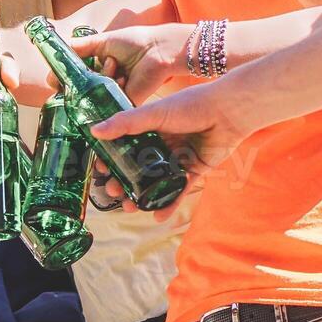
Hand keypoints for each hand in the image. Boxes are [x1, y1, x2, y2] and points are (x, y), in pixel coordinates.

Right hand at [69, 23, 194, 104]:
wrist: (157, 50)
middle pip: (81, 89)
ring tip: (115, 64)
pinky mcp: (124, 102)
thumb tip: (60, 48)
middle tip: (73, 78)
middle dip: (78, 81)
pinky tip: (122, 75)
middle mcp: (104, 82)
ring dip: (103, 75)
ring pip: (94, 93)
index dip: (62, 79)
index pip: (74, 77)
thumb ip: (80, 47)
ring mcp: (113, 93)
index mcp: (99, 66)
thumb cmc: (134, 42)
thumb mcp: (102, 41)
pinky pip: (109, 99)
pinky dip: (113, 83)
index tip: (53, 81)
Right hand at [87, 79, 259, 216]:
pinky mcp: (194, 170)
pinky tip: (158, 216)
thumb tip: (94, 130)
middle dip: (124, 182)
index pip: (124, 146)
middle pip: (137, 167)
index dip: (112, 159)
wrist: (227, 112)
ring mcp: (177, 158)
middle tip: (112, 193)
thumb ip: (125, 123)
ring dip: (142, 196)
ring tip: (129, 208)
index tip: (101, 171)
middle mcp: (162, 143)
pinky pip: (179, 190)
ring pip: (156, 181)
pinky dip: (169, 203)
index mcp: (150, 128)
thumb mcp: (154, 113)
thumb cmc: (191, 106)